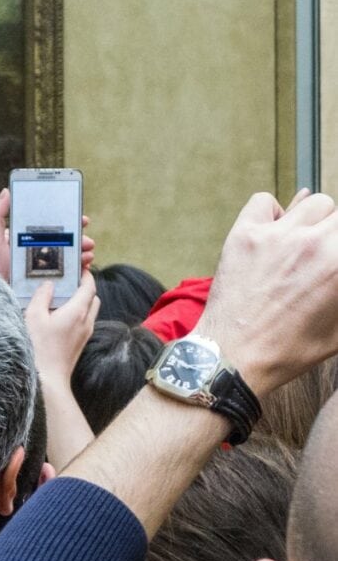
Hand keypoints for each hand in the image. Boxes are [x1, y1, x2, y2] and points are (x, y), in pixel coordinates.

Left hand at [0, 188, 95, 281]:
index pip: (49, 231)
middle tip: (87, 240)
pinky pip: (65, 280)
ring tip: (88, 254)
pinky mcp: (44, 289)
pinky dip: (77, 275)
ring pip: (66, 262)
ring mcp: (40, 273)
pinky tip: (84, 270)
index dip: (67, 224)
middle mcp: (33, 257)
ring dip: (81, 256)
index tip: (81, 220)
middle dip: (78, 241)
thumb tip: (7, 191)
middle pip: (62, 246)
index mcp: (24, 243)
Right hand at [25, 271, 99, 384]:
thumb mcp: (33, 316)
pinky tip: (58, 318)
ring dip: (80, 302)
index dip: (86, 275)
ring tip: (61, 299)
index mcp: (78, 311)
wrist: (47, 380)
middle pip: (93, 298)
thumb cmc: (39, 348)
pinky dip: (76, 315)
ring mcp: (84, 335)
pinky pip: (83, 323)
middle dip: (84, 288)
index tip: (78, 268)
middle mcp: (86, 322)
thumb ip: (41, 296)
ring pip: (89, 311)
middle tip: (68, 282)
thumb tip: (48, 285)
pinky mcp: (79, 345)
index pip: (89, 286)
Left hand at [194, 191, 337, 395]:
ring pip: (313, 203)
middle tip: (323, 259)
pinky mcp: (244, 234)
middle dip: (334, 237)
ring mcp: (277, 235)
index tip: (331, 264)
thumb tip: (337, 274)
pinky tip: (272, 234)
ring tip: (303, 246)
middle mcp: (314, 243)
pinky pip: (264, 201)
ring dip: (313, 222)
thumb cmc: (288, 351)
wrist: (233, 358)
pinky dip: (271, 213)